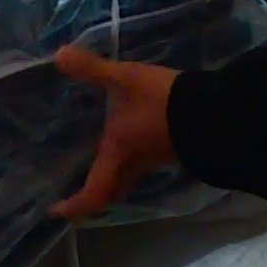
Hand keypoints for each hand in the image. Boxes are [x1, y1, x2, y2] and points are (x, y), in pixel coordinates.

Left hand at [50, 45, 178, 220]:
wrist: (210, 109)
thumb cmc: (160, 100)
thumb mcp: (124, 78)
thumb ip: (93, 68)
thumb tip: (58, 55)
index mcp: (118, 153)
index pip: (93, 193)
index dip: (75, 206)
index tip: (55, 211)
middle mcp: (134, 163)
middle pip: (111, 193)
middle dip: (92, 200)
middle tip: (75, 199)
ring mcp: (154, 157)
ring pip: (127, 180)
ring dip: (110, 182)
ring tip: (95, 169)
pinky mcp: (169, 148)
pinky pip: (140, 167)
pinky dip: (127, 165)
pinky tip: (126, 146)